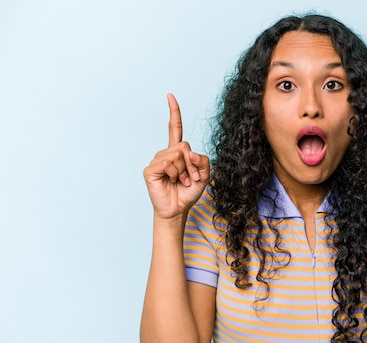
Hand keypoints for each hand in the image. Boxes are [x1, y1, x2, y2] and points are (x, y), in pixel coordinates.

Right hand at [143, 94, 209, 219]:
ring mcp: (157, 160)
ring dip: (184, 171)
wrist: (178, 209)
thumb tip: (190, 152)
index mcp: (177, 152)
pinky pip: (167, 163)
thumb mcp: (204, 176)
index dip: (174, 113)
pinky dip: (174, 173)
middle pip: (184, 146)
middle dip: (191, 164)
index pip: (175, 129)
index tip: (170, 96)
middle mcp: (166, 153)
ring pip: (177, 155)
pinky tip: (172, 182)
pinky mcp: (150, 169)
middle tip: (189, 178)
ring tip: (181, 182)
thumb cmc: (189, 193)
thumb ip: (203, 161)